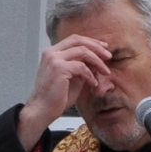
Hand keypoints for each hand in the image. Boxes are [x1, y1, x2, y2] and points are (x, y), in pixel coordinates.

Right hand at [17, 34, 113, 151]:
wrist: (42, 111)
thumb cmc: (54, 98)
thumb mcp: (72, 78)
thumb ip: (81, 68)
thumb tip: (97, 62)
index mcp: (52, 53)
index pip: (74, 40)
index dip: (91, 42)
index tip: (103, 48)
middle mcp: (51, 53)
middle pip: (79, 41)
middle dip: (97, 47)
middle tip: (108, 56)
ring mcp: (54, 59)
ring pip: (83, 52)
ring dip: (97, 61)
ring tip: (106, 71)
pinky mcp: (59, 69)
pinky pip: (81, 67)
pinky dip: (91, 75)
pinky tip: (93, 84)